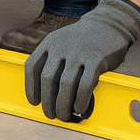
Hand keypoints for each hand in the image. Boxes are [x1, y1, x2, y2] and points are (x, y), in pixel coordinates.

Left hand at [25, 0, 139, 121]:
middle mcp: (61, 46)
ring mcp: (79, 52)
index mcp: (50, 42)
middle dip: (47, 102)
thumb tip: (48, 94)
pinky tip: (80, 109)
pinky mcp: (96, 59)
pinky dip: (81, 100)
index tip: (34, 102)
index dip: (30, 87)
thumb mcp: (62, 42)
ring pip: (66, 84)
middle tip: (51, 114)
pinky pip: (85, 84)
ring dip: (63, 105)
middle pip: (48, 79)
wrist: (109, 24)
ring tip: (64, 115)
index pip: (32, 66)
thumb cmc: (84, 40)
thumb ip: (53, 61)